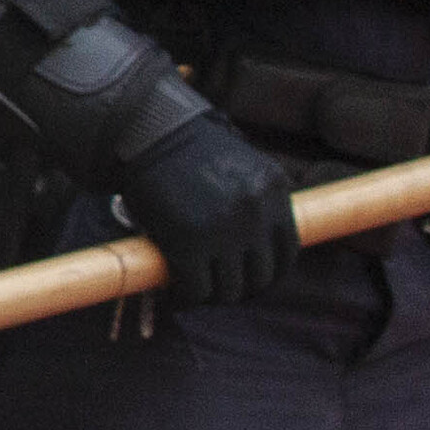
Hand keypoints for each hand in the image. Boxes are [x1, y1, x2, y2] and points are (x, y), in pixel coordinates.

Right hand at [113, 104, 295, 310]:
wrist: (142, 131)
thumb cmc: (185, 149)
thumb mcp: (238, 167)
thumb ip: (257, 201)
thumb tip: (261, 249)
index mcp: (273, 189)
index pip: (288, 250)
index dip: (271, 272)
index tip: (253, 279)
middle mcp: (255, 212)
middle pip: (261, 275)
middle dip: (241, 287)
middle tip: (220, 288)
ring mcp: (223, 230)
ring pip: (230, 289)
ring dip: (213, 295)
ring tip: (195, 290)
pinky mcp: (188, 245)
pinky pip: (196, 289)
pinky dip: (186, 297)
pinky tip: (175, 292)